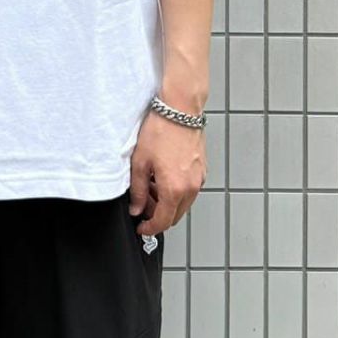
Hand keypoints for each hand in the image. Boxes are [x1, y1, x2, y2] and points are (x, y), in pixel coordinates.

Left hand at [127, 109, 207, 236]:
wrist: (180, 109)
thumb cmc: (161, 129)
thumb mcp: (140, 161)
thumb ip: (137, 190)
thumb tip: (136, 207)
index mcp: (174, 189)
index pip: (163, 222)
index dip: (150, 229)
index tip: (142, 228)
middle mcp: (190, 187)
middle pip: (175, 216)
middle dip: (158, 216)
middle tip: (142, 206)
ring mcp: (198, 179)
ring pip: (183, 203)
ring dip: (167, 203)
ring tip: (150, 186)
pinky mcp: (202, 170)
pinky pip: (189, 190)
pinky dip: (176, 191)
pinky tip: (163, 177)